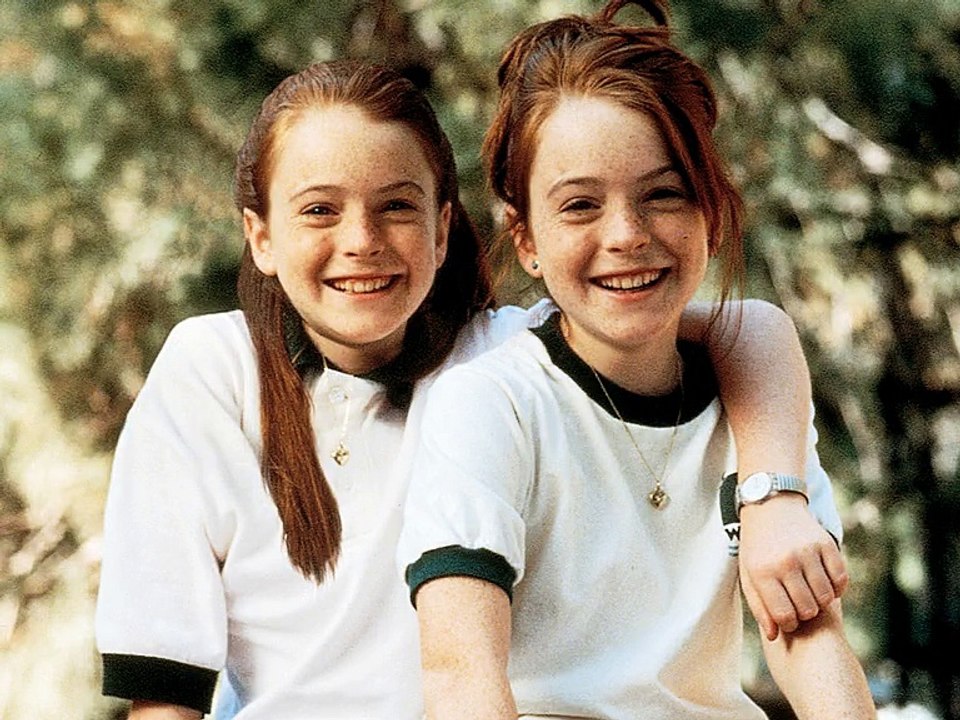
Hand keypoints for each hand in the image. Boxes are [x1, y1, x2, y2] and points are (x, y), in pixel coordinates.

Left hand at [738, 494, 847, 640]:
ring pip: (826, 597)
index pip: (784, 616)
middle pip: (807, 609)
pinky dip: (837, 587)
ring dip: (820, 601)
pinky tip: (825, 583)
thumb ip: (760, 606)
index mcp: (762, 572)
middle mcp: (785, 562)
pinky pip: (841, 579)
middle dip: (805, 613)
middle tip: (800, 604)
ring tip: (810, 593)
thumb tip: (774, 635)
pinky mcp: (826, 544)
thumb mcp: (749, 574)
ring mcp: (807, 552)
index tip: (788, 618)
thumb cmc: (758, 547)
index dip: (789, 624)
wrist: (770, 507)